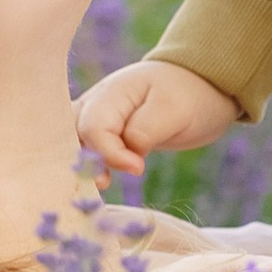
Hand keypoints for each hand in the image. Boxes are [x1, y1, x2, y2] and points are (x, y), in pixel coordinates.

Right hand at [75, 57, 240, 179]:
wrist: (201, 87)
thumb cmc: (189, 95)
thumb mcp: (174, 110)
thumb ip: (145, 132)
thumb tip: (126, 159)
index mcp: (113, 92)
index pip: (94, 127)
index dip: (110, 152)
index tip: (138, 168)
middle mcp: (97, 102)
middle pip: (71, 132)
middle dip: (81, 159)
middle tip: (104, 182)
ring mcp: (97, 116)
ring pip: (72, 141)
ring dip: (81, 164)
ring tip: (102, 184)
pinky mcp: (105, 132)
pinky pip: (85, 148)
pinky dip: (89, 165)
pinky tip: (101, 181)